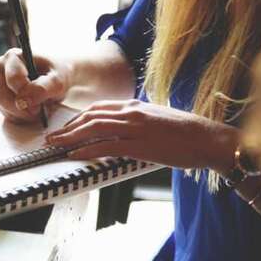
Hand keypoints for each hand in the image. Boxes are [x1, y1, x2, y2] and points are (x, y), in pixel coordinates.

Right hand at [0, 48, 70, 123]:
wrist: (54, 77)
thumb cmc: (56, 75)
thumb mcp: (57, 81)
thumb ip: (42, 89)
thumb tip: (23, 102)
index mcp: (14, 56)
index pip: (13, 80)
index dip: (26, 96)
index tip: (39, 105)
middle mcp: (0, 66)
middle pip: (3, 96)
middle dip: (22, 109)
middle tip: (38, 110)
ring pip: (1, 105)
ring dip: (20, 114)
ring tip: (35, 109)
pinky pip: (3, 111)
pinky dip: (17, 116)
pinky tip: (28, 111)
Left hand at [45, 99, 237, 170]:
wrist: (208, 139)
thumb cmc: (187, 134)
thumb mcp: (158, 120)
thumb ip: (138, 122)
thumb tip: (124, 132)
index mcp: (136, 105)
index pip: (98, 108)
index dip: (78, 118)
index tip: (66, 127)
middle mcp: (132, 112)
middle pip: (91, 116)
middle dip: (68, 127)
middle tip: (52, 137)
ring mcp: (135, 127)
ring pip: (94, 129)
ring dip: (70, 138)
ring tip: (55, 146)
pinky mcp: (140, 144)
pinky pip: (106, 146)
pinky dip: (86, 150)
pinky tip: (74, 155)